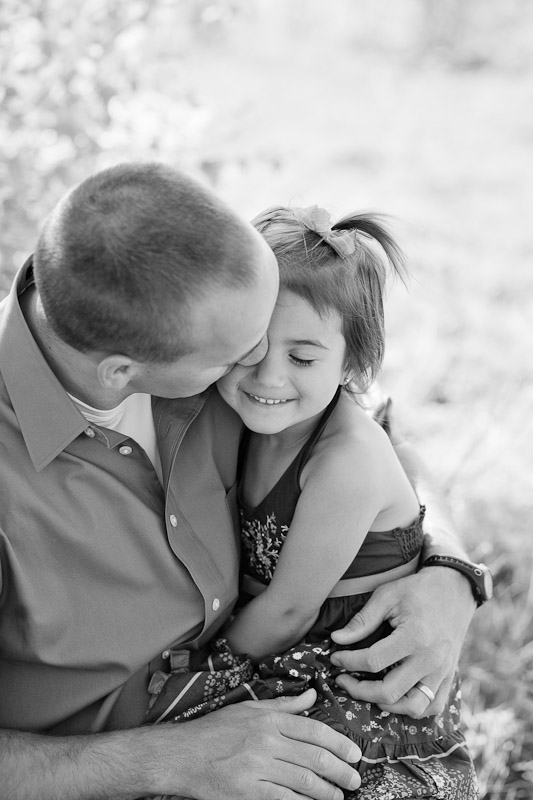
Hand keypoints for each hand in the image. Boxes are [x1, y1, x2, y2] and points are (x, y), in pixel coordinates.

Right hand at [154, 689, 360, 799]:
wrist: (182, 755)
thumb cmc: (216, 731)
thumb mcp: (249, 709)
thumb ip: (284, 705)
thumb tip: (312, 695)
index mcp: (268, 719)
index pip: (313, 730)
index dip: (339, 743)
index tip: (354, 753)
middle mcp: (266, 740)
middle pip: (314, 757)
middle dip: (341, 770)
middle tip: (355, 779)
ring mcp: (257, 767)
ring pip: (304, 780)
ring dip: (327, 791)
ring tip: (339, 796)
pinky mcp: (248, 791)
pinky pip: (283, 799)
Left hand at [330, 568, 475, 717]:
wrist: (454, 589)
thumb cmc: (418, 590)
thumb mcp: (387, 596)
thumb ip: (362, 620)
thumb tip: (337, 639)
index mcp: (414, 636)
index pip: (373, 661)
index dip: (349, 662)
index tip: (335, 658)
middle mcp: (430, 660)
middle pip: (389, 691)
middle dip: (359, 690)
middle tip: (343, 679)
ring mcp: (442, 672)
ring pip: (412, 707)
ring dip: (385, 705)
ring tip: (367, 691)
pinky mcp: (449, 677)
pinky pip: (432, 707)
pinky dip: (412, 708)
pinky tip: (395, 696)